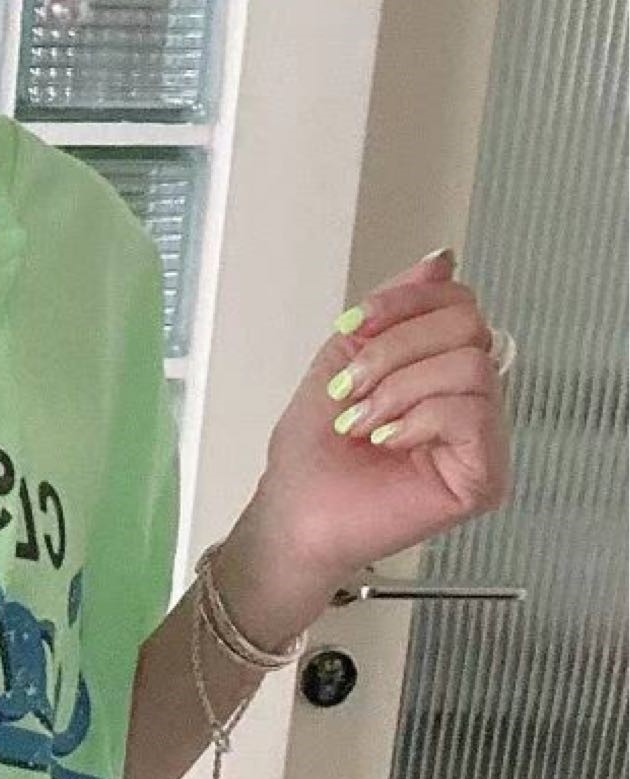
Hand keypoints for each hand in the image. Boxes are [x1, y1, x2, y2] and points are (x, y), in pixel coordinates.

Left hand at [228, 246, 513, 641]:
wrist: (293, 516)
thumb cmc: (311, 457)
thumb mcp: (343, 358)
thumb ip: (393, 309)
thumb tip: (442, 262)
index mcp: (439, 367)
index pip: (457, 302)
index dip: (404, 303)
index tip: (353, 327)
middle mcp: (469, 397)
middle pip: (468, 324)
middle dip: (393, 351)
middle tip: (351, 391)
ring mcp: (482, 437)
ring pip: (471, 364)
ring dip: (398, 389)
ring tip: (364, 423)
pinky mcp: (485, 475)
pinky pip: (472, 411)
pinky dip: (418, 420)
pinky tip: (388, 443)